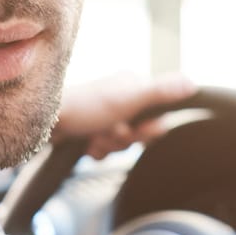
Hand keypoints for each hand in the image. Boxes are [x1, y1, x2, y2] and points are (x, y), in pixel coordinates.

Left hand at [51, 73, 195, 158]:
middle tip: (109, 131)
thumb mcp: (128, 100)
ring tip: (93, 138)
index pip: (159, 114)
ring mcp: (103, 114)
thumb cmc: (84, 108)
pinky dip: (96, 151)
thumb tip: (193, 83)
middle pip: (140, 131)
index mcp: (132, 86)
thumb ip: (161, 92)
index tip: (136, 128)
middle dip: (125, 139)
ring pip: (122, 144)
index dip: (148, 129)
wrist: (42, 124)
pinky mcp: (88, 129)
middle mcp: (120, 98)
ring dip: (109, 146)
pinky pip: (104, 149)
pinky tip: (85, 144)